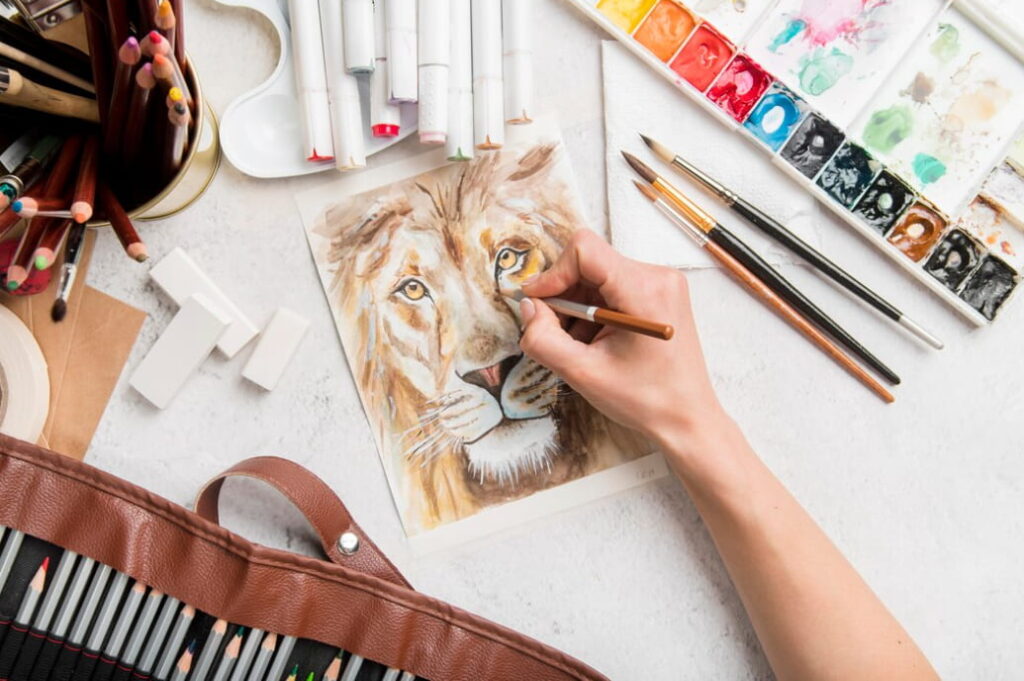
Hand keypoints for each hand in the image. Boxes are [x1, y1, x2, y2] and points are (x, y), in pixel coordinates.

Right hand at [519, 230, 732, 464]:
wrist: (686, 418)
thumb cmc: (645, 400)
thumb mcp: (582, 373)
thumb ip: (543, 338)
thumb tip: (527, 306)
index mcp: (644, 290)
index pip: (585, 250)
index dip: (553, 274)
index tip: (538, 303)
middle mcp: (658, 277)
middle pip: (589, 263)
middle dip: (565, 297)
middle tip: (558, 333)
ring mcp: (662, 284)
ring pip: (598, 276)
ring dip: (579, 307)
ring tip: (584, 345)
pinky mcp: (660, 294)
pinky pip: (613, 287)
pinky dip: (595, 310)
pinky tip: (598, 342)